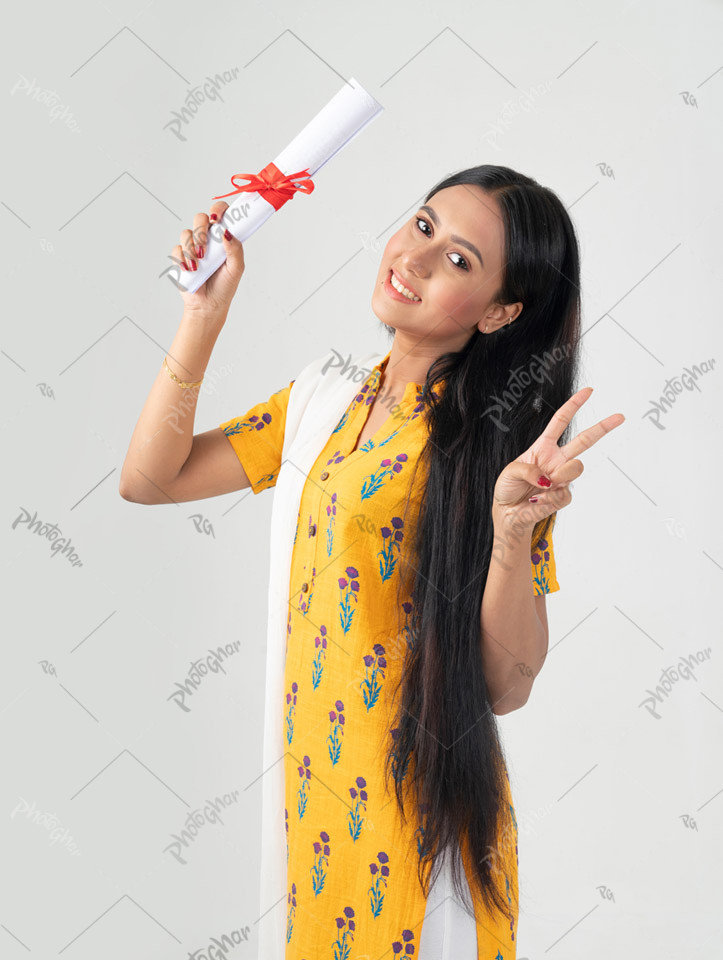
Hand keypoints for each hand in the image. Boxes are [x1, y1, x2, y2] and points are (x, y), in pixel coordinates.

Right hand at [172, 200, 245, 316]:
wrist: (208, 305)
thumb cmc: (225, 286)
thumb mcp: (236, 268)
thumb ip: (235, 249)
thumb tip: (227, 232)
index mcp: (223, 237)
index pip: (221, 213)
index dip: (218, 210)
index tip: (217, 220)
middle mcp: (208, 239)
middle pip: (200, 218)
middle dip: (200, 230)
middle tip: (204, 249)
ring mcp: (193, 247)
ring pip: (186, 233)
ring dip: (191, 248)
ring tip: (198, 265)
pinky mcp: (181, 257)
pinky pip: (177, 249)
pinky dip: (182, 259)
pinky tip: (190, 270)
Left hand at [492, 387, 625, 528]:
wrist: (508, 513)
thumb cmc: (507, 488)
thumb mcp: (510, 471)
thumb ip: (528, 469)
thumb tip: (549, 479)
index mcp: (543, 447)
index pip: (560, 422)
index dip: (573, 405)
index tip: (589, 391)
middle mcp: (556, 460)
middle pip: (584, 440)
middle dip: (603, 427)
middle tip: (620, 417)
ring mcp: (561, 478)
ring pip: (577, 468)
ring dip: (561, 475)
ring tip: (542, 486)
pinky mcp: (562, 496)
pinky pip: (564, 493)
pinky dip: (548, 498)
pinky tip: (537, 500)